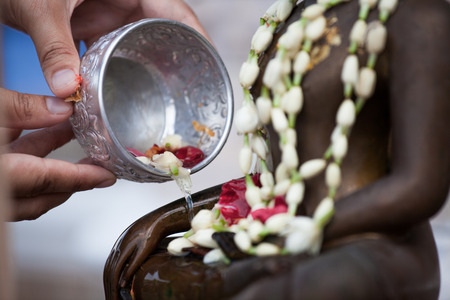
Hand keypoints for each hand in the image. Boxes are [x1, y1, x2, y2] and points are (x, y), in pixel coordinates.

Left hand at [0, 0, 208, 97]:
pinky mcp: (90, 27)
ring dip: (143, 69)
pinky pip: (110, 52)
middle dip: (173, 58)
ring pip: (135, 45)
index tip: (209, 60)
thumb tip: (67, 88)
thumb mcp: (42, 6)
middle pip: (160, 31)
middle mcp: (122, 1)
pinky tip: (115, 91)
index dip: (197, 34)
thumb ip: (54, 46)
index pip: (174, 9)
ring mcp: (106, 15)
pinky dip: (113, 71)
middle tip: (185, 89)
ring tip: (158, 97)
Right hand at [0, 88, 116, 220]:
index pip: (48, 180)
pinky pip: (13, 176)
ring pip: (28, 187)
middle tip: (99, 166)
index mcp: (1, 175)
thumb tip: (61, 109)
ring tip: (74, 137)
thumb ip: (22, 109)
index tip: (108, 176)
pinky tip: (44, 133)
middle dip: (73, 181)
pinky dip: (31, 159)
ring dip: (52, 164)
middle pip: (42, 195)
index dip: (82, 178)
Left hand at [104, 185, 219, 299]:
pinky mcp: (142, 247)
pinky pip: (130, 264)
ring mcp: (130, 244)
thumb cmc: (155, 230)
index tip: (111, 291)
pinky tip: (123, 285)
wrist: (164, 218)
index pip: (109, 266)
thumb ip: (134, 253)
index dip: (109, 280)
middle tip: (112, 299)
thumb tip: (131, 268)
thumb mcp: (141, 242)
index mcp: (120, 243)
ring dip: (115, 285)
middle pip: (110, 270)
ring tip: (117, 297)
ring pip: (116, 269)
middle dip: (109, 286)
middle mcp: (122, 244)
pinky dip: (125, 275)